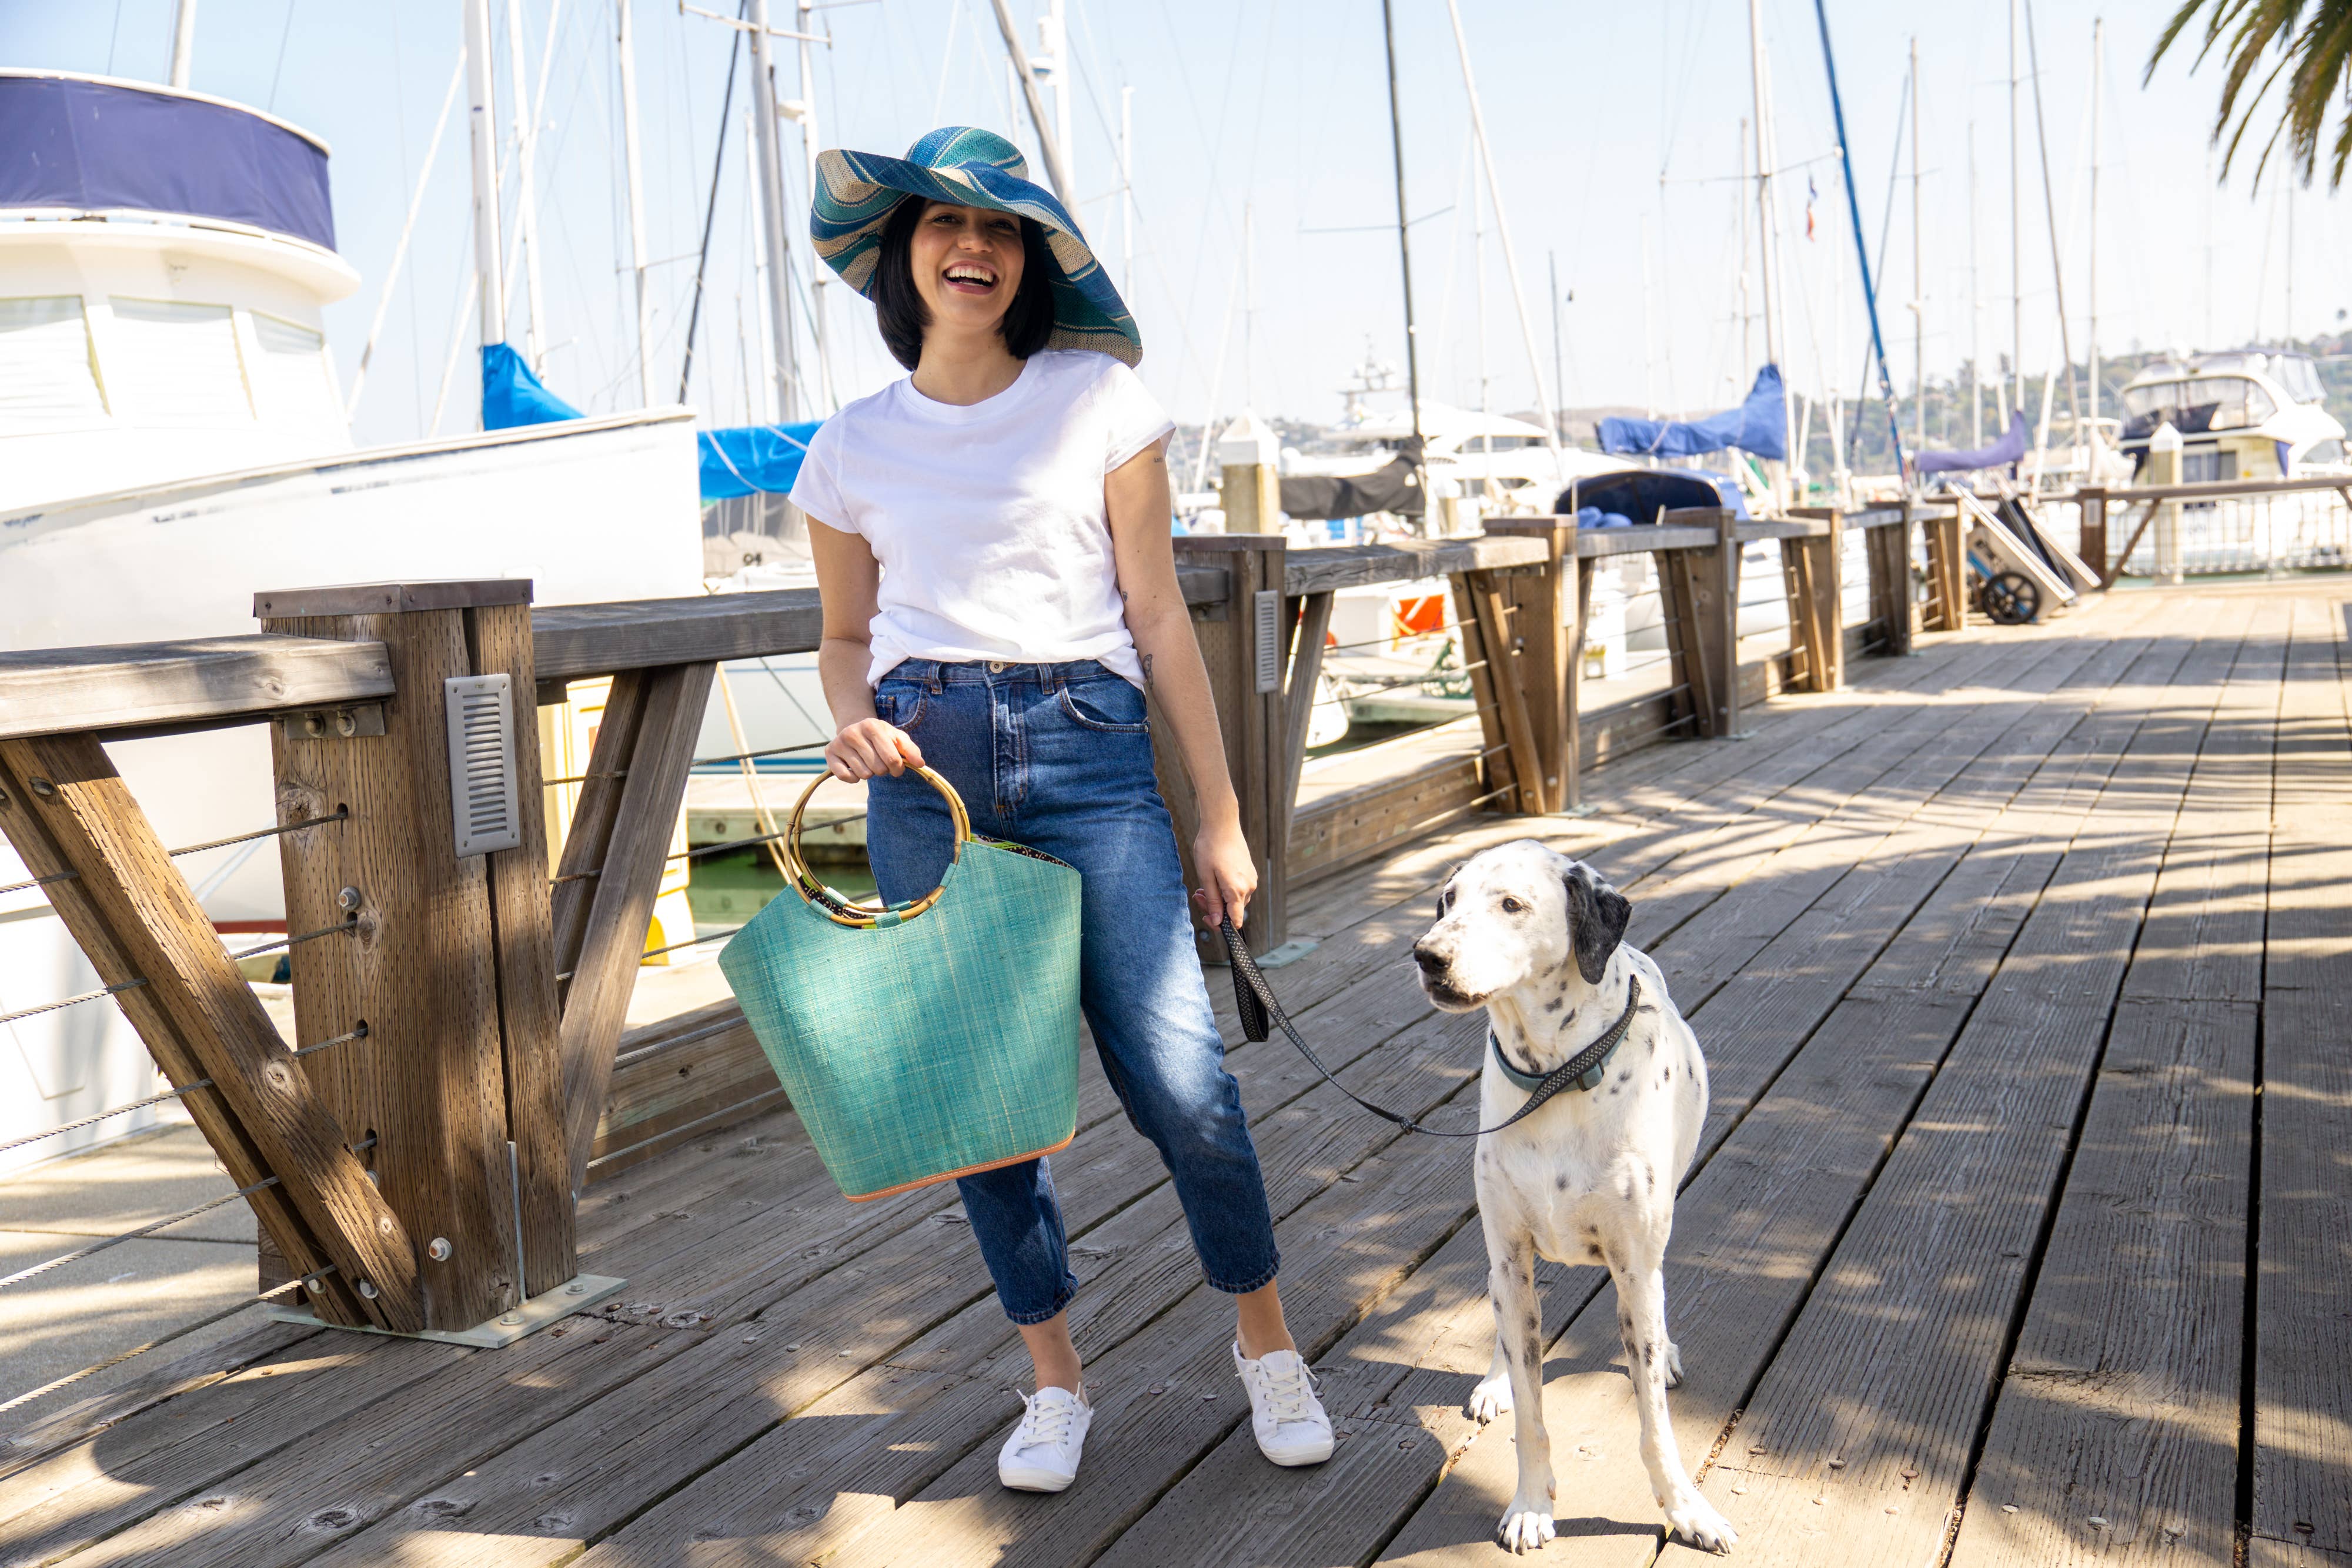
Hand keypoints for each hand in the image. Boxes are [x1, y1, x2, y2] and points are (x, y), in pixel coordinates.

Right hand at [825, 717, 922, 781]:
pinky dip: (854, 778)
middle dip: (883, 770)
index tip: (897, 768)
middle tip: (880, 762)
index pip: (892, 758)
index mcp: (872, 726)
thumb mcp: (897, 738)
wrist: (855, 729)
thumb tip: (920, 764)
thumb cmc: (881, 737)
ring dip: (869, 773)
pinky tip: (855, 767)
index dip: (898, 768)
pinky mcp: (829, 753)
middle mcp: (853, 732)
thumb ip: (911, 750)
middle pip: (878, 768)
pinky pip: (846, 777)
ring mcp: (840, 742)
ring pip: (863, 774)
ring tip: (867, 761)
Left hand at [1187, 816, 1257, 931]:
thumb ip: (1213, 901)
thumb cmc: (1210, 847)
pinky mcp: (1250, 872)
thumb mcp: (1206, 877)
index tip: (1206, 917)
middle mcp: (1249, 886)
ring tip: (1202, 887)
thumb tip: (1217, 922)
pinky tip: (1214, 879)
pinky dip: (1226, 889)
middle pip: (1233, 910)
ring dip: (1219, 898)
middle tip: (1197, 896)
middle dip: (1215, 908)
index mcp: (1237, 890)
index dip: (1221, 925)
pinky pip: (1239, 888)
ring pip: (1235, 899)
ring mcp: (1251, 879)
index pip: (1235, 920)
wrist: (1222, 824)